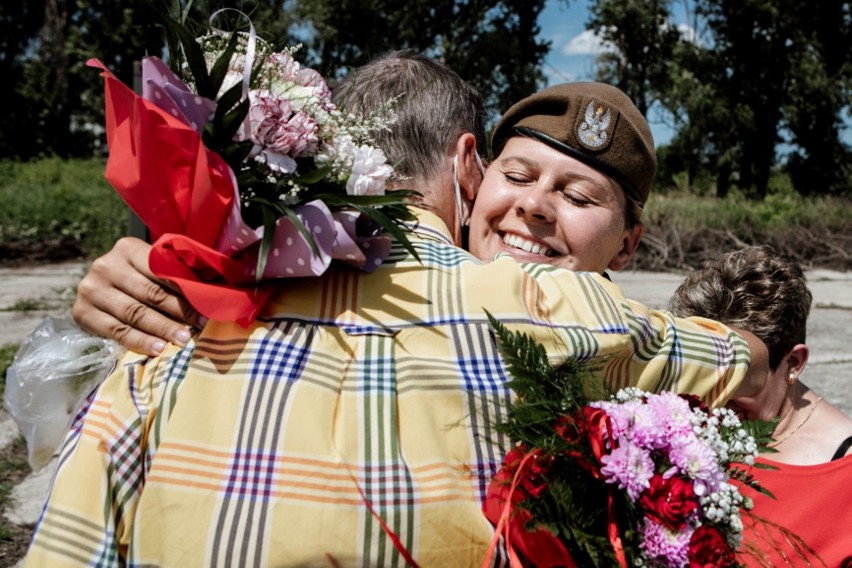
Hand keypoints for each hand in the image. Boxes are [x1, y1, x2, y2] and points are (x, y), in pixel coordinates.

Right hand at [72, 237, 203, 354]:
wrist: (102, 289)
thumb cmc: (140, 278)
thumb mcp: (155, 268)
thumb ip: (177, 273)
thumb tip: (214, 290)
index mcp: (127, 248)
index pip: (161, 270)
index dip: (186, 290)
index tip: (207, 308)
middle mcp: (105, 265)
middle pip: (149, 293)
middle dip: (178, 312)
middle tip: (199, 328)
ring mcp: (91, 289)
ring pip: (134, 313)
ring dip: (162, 329)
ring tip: (183, 341)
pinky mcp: (81, 312)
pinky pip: (116, 331)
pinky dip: (139, 341)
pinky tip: (158, 349)